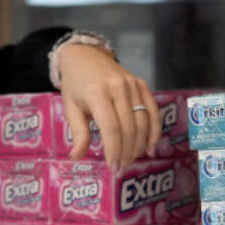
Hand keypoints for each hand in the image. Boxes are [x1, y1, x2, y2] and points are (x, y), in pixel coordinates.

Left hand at [55, 43, 160, 172]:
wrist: (85, 56)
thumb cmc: (75, 84)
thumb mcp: (70, 108)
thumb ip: (78, 133)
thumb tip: (77, 157)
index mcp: (96, 93)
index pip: (111, 128)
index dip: (114, 151)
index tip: (113, 167)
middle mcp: (117, 87)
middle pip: (128, 128)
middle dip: (126, 152)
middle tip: (121, 168)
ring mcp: (132, 85)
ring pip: (142, 123)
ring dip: (139, 146)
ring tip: (130, 160)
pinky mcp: (142, 85)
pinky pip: (153, 112)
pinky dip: (153, 132)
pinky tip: (149, 147)